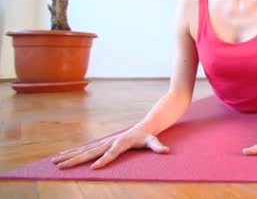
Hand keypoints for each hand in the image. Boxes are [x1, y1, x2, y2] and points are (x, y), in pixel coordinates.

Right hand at [51, 125, 168, 169]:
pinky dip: (74, 153)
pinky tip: (63, 157)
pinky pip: (86, 149)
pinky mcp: (103, 143)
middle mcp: (110, 141)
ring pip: (84, 150)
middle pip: (91, 151)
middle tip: (61, 167)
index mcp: (122, 142)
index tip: (94, 168)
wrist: (146, 124)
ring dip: (69, 156)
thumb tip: (166, 150)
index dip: (104, 160)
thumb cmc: (149, 135)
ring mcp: (105, 142)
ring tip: (54, 161)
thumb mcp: (155, 141)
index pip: (112, 153)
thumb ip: (159, 146)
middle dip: (76, 159)